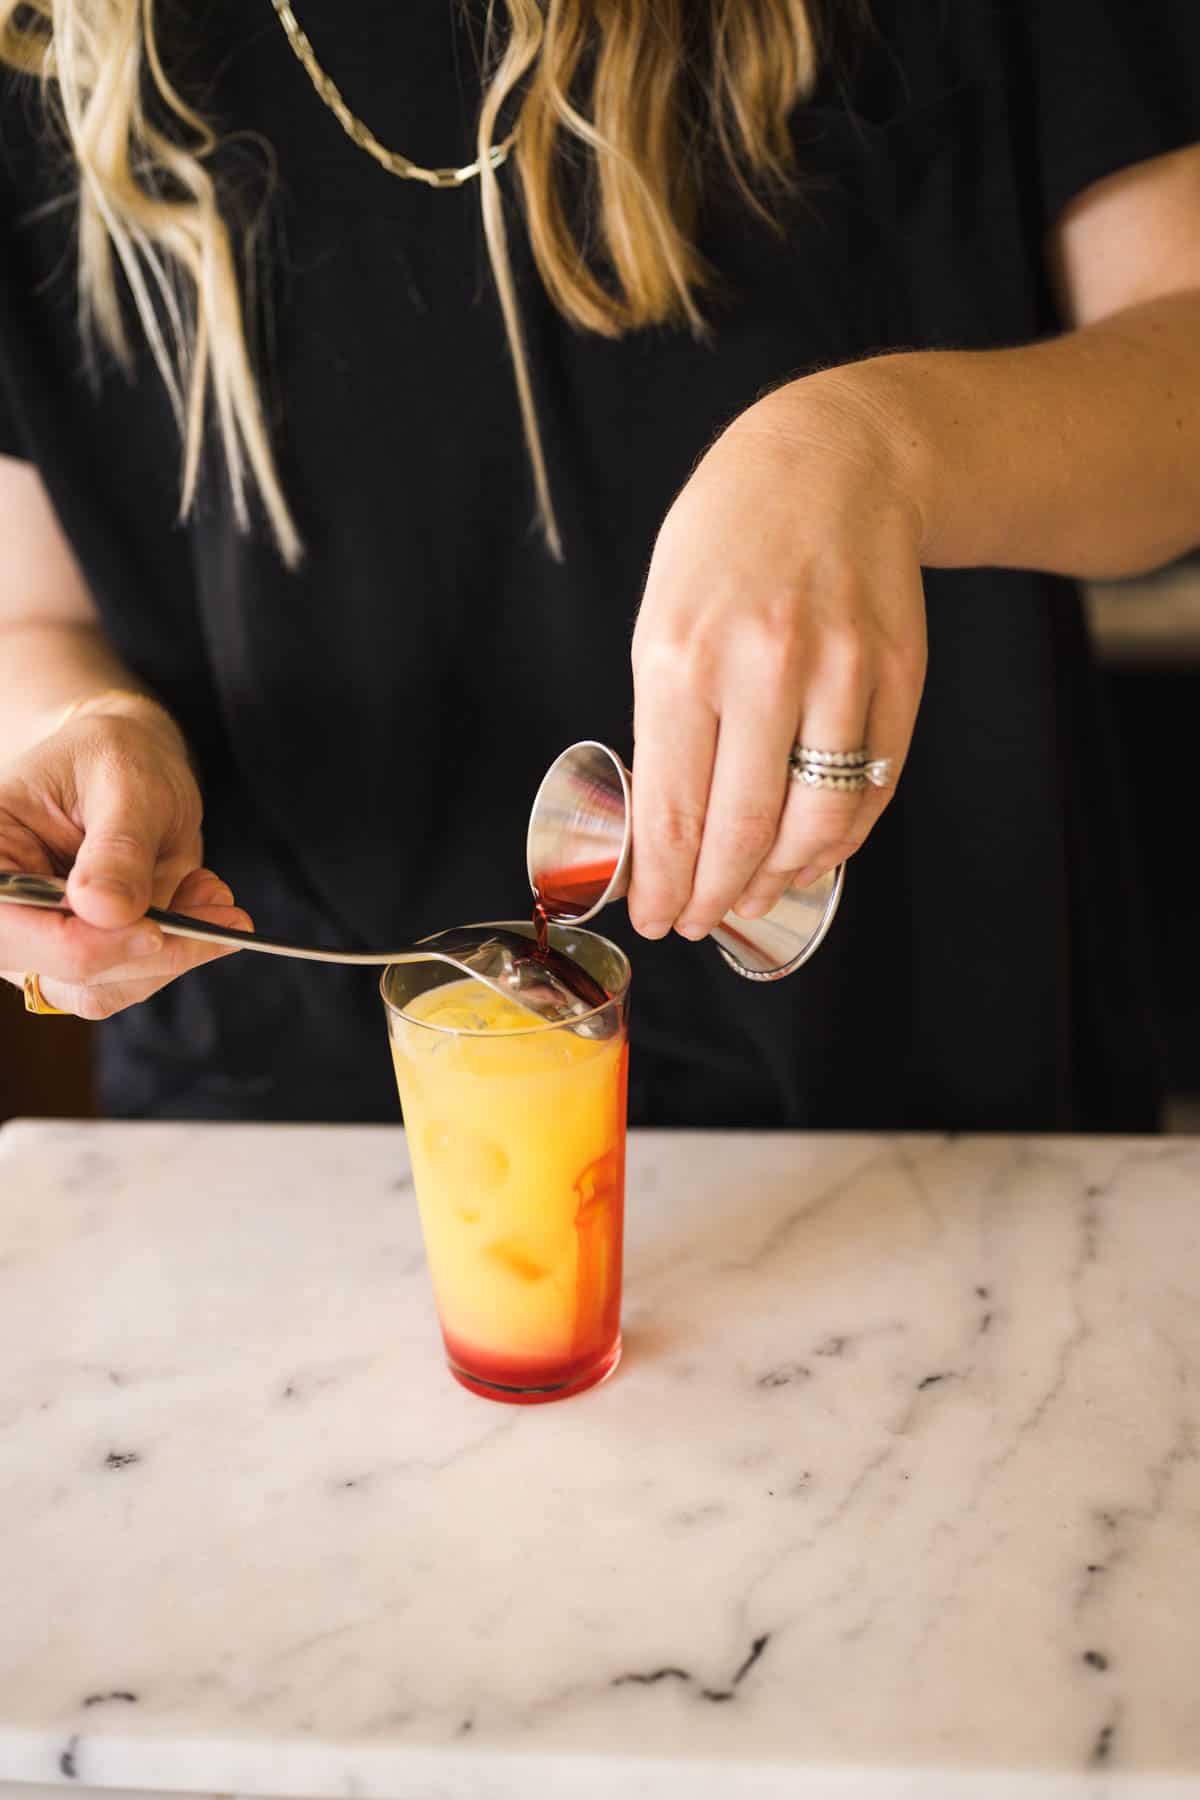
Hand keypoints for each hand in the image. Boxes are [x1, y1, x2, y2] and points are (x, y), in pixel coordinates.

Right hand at [0, 695, 251, 1017]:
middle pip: (62, 971)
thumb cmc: (115, 758)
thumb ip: (118, 846)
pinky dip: (179, 952)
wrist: (130, 767)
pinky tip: (205, 906)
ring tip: (212, 895)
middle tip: (218, 909)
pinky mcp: (84, 958)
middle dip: (148, 950)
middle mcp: (5, 910)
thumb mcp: (124, 780)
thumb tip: (106, 911)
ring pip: (102, 989)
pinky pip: (131, 980)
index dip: (84, 943)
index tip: (158, 928)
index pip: (13, 930)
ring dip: (173, 953)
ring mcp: (41, 941)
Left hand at [627, 373, 927, 938]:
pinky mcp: (899, 675)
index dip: (666, 882)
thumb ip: (665, 728)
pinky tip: (811, 851)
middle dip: (717, 895)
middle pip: (745, 829)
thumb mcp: (663, 620)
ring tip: (756, 893)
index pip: (674, 808)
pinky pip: (872, 787)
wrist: (831, 463)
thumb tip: (665, 837)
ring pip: (819, 821)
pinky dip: (841, 836)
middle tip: (702, 922)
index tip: (658, 919)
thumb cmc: (727, 544)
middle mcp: (764, 665)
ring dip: (784, 877)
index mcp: (682, 656)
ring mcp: (841, 671)